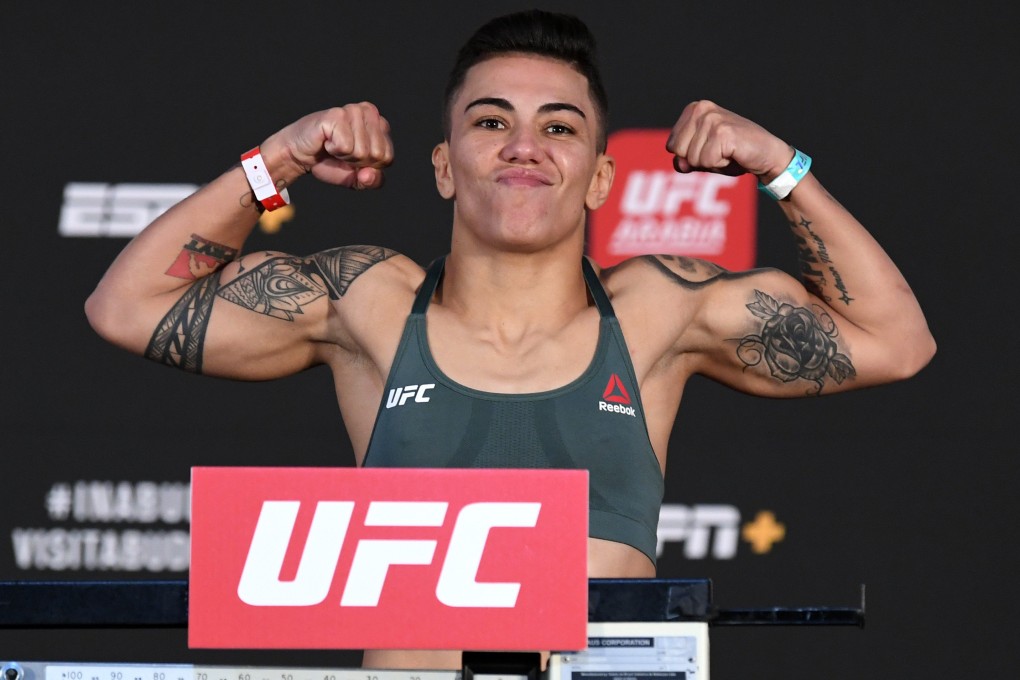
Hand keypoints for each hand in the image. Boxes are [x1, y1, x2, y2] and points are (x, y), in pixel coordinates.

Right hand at [263, 103, 394, 189]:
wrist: (300, 156)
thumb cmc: (329, 162)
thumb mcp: (357, 178)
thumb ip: (372, 181)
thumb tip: (368, 174)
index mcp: (380, 124)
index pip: (387, 158)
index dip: (369, 167)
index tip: (353, 158)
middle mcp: (369, 112)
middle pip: (377, 155)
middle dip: (357, 162)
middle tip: (342, 152)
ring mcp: (353, 111)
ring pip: (362, 151)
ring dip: (344, 156)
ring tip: (334, 146)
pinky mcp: (336, 115)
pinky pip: (346, 147)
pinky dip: (334, 150)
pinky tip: (326, 141)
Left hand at [666, 100, 791, 180]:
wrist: (766, 154)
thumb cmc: (733, 155)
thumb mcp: (702, 158)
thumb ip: (684, 160)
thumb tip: (679, 162)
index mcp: (694, 109)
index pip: (672, 146)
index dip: (690, 157)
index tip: (711, 149)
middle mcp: (701, 109)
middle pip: (678, 151)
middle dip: (698, 160)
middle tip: (720, 152)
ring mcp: (712, 119)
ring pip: (692, 158)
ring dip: (711, 162)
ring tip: (728, 152)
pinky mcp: (723, 131)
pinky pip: (706, 161)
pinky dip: (720, 164)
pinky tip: (733, 154)